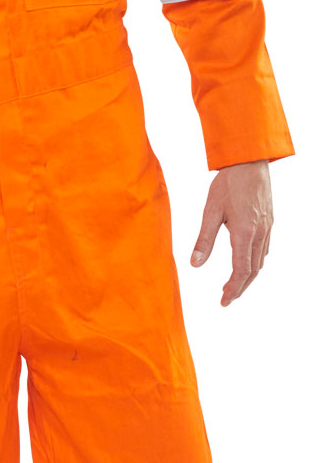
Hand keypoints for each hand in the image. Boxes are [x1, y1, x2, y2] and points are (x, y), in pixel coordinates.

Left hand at [190, 159, 272, 306]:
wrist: (249, 160)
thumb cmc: (228, 182)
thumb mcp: (211, 211)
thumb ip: (204, 240)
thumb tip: (194, 265)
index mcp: (245, 232)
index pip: (241, 270)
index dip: (233, 289)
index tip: (224, 302)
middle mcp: (260, 233)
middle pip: (253, 270)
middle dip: (240, 288)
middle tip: (226, 298)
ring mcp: (267, 227)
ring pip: (260, 261)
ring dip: (247, 276)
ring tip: (233, 284)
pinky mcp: (268, 221)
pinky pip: (264, 249)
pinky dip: (254, 262)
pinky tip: (245, 262)